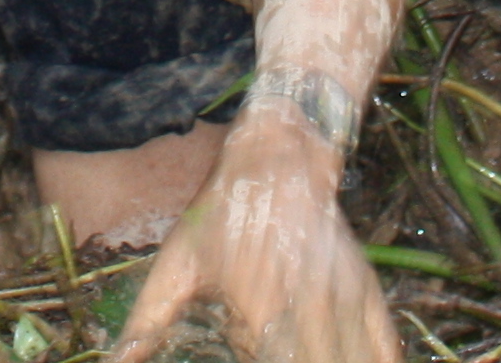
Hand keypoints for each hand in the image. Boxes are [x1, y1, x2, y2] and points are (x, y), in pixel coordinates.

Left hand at [116, 120, 398, 362]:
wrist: (279, 157)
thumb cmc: (220, 215)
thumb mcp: (176, 265)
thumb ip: (148, 322)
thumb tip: (116, 360)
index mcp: (259, 314)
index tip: (250, 362)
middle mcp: (307, 315)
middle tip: (284, 362)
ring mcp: (342, 303)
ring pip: (352, 362)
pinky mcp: (365, 290)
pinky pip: (384, 346)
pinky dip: (380, 360)